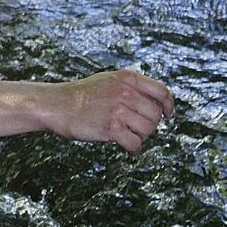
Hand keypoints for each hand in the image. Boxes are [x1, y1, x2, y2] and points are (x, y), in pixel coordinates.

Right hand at [47, 70, 174, 152]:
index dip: (168, 105)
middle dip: (149, 125)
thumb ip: (131, 87)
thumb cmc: (81, 95)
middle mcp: (126, 92)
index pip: (162, 92)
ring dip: (140, 136)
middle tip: (135, 128)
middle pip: (156, 115)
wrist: (57, 105)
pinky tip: (124, 145)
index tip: (167, 115)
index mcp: (128, 78)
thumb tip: (154, 100)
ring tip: (127, 135)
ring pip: (149, 130)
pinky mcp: (111, 127)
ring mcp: (119, 109)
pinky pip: (135, 143)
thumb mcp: (109, 80)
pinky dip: (133, 148)